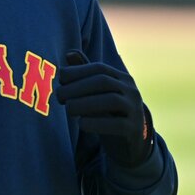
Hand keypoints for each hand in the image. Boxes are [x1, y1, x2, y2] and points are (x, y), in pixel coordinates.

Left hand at [57, 50, 151, 165]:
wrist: (131, 142)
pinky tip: (81, 123)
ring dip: (84, 103)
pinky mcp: (133, 130)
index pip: (99, 68)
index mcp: (122, 79)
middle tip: (59, 96)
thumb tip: (69, 53)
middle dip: (77, 87)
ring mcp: (135, 110)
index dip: (77, 71)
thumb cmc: (109, 113)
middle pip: (103, 82)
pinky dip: (96, 123)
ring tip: (68, 109)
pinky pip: (117, 125)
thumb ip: (85, 74)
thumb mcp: (98, 93)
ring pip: (111, 101)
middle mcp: (131, 91)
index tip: (60, 79)